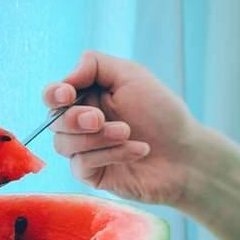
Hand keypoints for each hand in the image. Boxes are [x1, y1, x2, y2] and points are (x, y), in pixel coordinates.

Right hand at [43, 50, 200, 204]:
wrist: (186, 154)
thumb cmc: (162, 113)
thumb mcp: (131, 76)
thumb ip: (95, 65)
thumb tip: (66, 79)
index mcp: (87, 97)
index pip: (53, 95)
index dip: (53, 94)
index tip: (67, 94)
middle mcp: (81, 124)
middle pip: (54, 121)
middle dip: (74, 119)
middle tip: (99, 119)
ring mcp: (84, 150)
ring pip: (63, 144)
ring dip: (96, 138)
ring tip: (128, 133)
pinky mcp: (91, 174)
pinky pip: (81, 164)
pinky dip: (110, 154)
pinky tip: (137, 150)